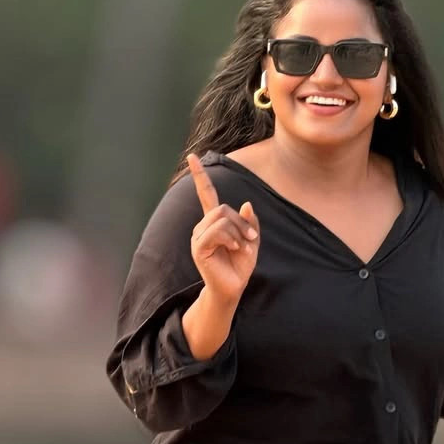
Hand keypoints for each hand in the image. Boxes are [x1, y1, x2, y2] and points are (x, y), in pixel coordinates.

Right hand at [186, 152, 259, 305]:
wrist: (233, 288)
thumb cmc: (240, 265)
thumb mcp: (251, 240)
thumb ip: (249, 222)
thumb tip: (245, 204)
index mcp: (214, 222)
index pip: (206, 194)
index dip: (200, 175)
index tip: (192, 156)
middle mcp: (203, 226)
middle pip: (223, 208)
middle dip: (241, 222)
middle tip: (250, 238)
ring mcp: (198, 236)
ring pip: (221, 218)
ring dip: (238, 232)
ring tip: (241, 246)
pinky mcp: (198, 246)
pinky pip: (216, 231)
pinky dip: (231, 238)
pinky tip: (234, 248)